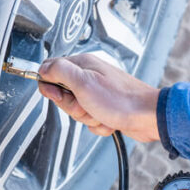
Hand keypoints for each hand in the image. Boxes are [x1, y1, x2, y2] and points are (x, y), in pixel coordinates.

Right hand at [38, 54, 160, 141]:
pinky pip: (91, 120)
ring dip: (88, 117)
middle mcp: (90, 77)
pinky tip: (109, 119)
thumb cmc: (121, 99)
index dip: (51, 87)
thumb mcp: (83, 82)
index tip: (60, 94)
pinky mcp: (106, 107)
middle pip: (63, 95)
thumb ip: (59, 72)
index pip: (51, 71)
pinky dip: (99, 124)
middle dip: (74, 107)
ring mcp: (98, 93)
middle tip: (87, 104)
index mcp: (82, 65)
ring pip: (77, 111)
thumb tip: (42, 69)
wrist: (148, 116)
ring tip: (101, 112)